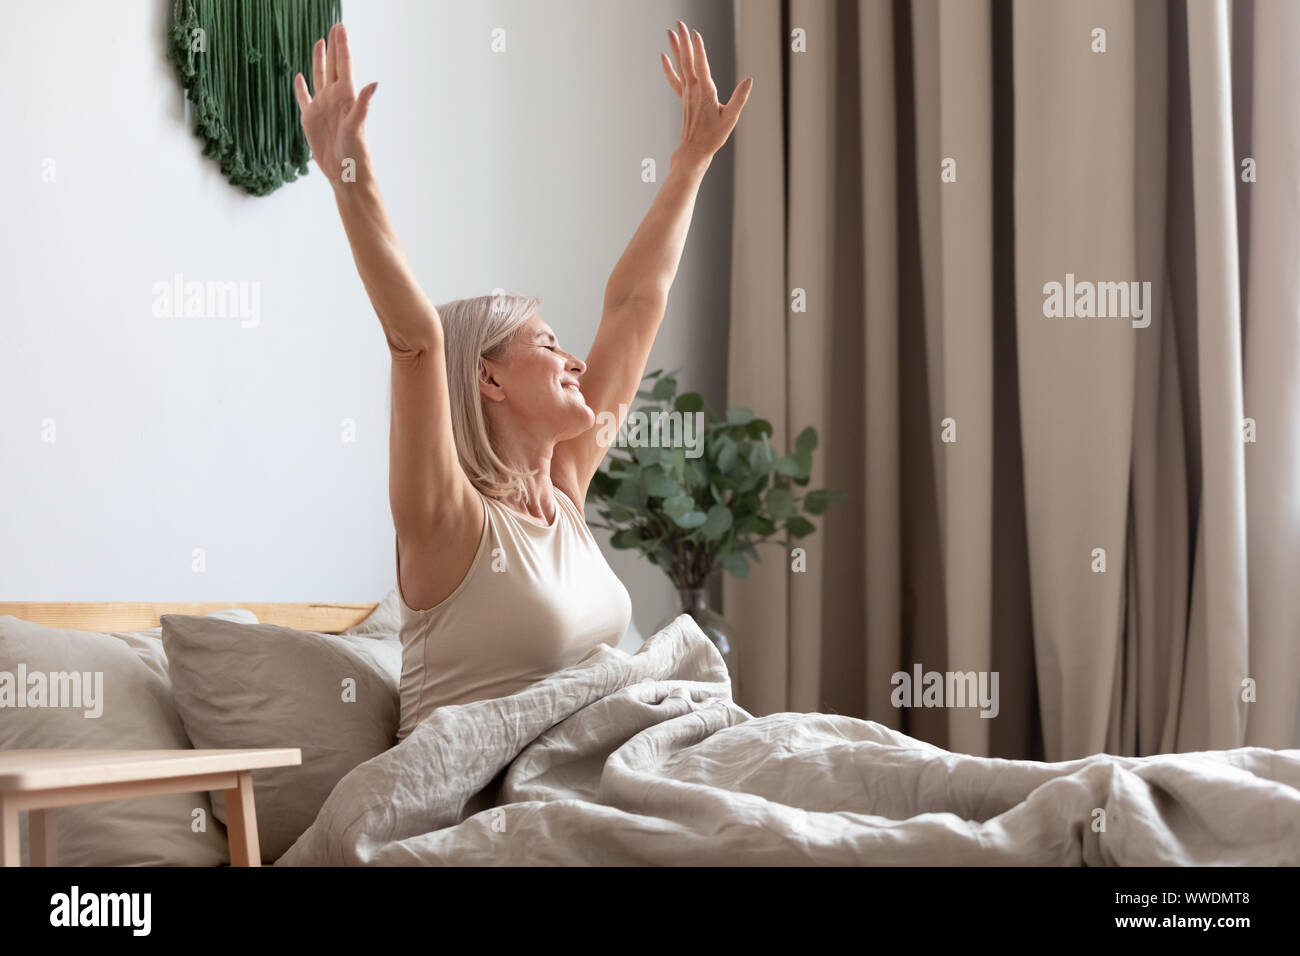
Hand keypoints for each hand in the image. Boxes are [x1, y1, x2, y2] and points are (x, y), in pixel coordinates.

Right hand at [293, 23, 377, 185]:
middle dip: (334, 47)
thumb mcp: (357, 127)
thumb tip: (374, 84)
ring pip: (319, 77)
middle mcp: (334, 98)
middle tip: (335, 26)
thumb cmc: (355, 154)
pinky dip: (301, 87)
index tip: (340, 27)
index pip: (343, 66)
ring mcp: (321, 107)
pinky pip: (304, 98)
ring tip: (320, 42)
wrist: (344, 173)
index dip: (342, 46)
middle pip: (332, 66)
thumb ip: (363, 104)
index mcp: (346, 97)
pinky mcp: (310, 119)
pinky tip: (299, 76)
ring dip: (319, 60)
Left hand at [661, 20, 752, 163]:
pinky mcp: (683, 98)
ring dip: (676, 48)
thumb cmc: (713, 136)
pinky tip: (664, 56)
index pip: (701, 66)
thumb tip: (749, 81)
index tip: (695, 33)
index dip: (698, 49)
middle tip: (679, 23)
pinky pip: (674, 79)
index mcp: (706, 92)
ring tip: (671, 31)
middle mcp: (693, 90)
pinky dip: (668, 67)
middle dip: (684, 41)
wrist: (694, 150)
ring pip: (680, 66)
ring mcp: (686, 93)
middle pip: (687, 60)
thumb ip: (739, 98)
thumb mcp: (731, 118)